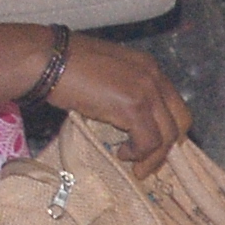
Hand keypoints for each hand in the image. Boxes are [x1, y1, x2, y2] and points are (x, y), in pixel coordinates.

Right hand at [47, 35, 186, 166]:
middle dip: (167, 146)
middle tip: (149, 161)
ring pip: (166, 136)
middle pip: (180, 121)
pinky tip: (121, 153)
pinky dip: (138, 154)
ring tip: (134, 164)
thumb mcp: (105, 74)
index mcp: (148, 67)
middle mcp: (153, 76)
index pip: (174, 103)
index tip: (154, 145)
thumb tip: (128, 119)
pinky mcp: (133, 106)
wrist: (45, 59)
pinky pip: (149, 141)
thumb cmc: (64, 66)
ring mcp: (146, 90)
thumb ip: (125, 90)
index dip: (167, 128)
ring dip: (152, 156)